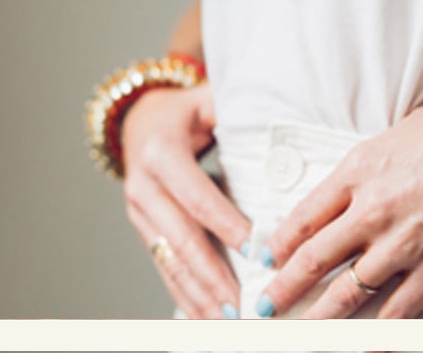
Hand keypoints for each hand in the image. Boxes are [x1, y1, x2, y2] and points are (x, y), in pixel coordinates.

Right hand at [116, 85, 253, 317]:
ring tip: (228, 323)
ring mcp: (139, 213)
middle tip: (244, 304)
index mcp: (161, 153)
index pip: (198, 196)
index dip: (227, 225)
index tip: (257, 252)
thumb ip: (237, 115)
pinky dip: (186, 296)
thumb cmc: (186, 111)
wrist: (139, 120)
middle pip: (180, 239)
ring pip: (170, 262)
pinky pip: (165, 268)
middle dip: (213, 277)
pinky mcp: (143, 232)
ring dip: (199, 297)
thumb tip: (284, 137)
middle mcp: (143, 186)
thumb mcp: (208, 101)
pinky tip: (207, 318)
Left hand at [261, 94, 422, 318]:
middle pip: (313, 260)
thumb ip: (370, 166)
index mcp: (358, 173)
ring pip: (346, 293)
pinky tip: (365, 336)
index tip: (269, 259)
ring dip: (319, 317)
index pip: (303, 217)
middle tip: (265, 305)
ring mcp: (402, 245)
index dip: (280, 244)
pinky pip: (397, 309)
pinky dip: (378, 328)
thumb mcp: (399, 134)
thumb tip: (357, 182)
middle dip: (283, 288)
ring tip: (302, 330)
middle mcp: (372, 212)